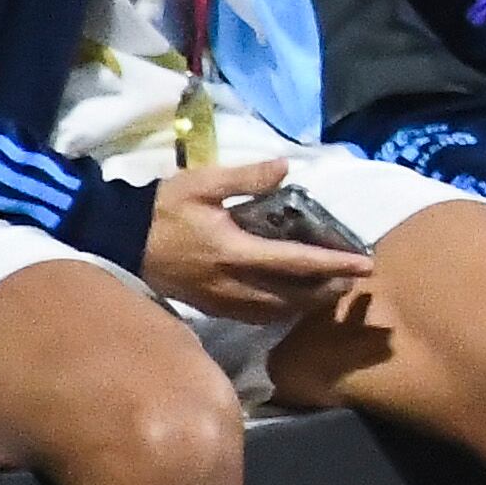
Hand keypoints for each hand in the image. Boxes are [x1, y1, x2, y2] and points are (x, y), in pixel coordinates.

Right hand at [141, 159, 373, 320]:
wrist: (120, 240)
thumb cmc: (163, 208)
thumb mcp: (203, 182)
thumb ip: (246, 178)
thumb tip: (286, 168)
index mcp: (235, 252)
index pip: (296, 262)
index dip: (334, 264)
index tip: (365, 265)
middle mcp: (233, 284)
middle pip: (293, 296)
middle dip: (328, 289)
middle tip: (355, 279)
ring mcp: (221, 301)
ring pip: (277, 311)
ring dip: (308, 303)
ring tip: (331, 290)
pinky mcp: (211, 308)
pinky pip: (256, 316)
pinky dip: (282, 310)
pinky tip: (292, 301)